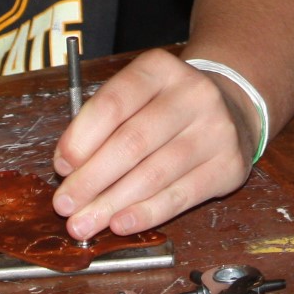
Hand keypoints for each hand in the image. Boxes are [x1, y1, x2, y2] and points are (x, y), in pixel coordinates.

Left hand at [51, 48, 255, 239]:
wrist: (232, 109)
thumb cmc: (168, 107)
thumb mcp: (138, 96)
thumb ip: (104, 124)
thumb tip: (68, 169)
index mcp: (161, 69)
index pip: (114, 102)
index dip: (82, 138)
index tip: (61, 166)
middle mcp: (193, 94)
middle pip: (133, 141)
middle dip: (91, 179)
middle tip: (65, 205)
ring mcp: (216, 129)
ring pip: (155, 173)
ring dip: (112, 203)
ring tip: (84, 223)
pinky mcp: (229, 165)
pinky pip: (181, 195)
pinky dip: (146, 213)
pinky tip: (121, 224)